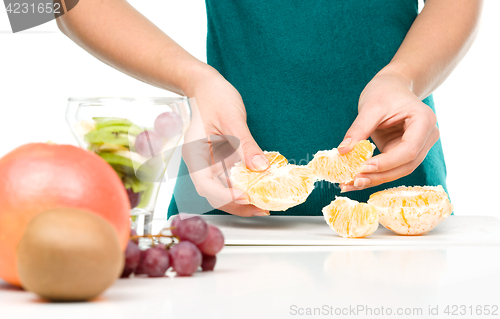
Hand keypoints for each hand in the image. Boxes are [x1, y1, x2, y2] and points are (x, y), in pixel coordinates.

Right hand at [181, 67, 270, 216]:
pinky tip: (260, 189)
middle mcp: (201, 163)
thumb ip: (245, 144)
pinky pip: (232, 179)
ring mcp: (210, 164)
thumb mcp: (231, 118)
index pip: (204, 183)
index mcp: (194, 153)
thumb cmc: (213, 97)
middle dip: (236, 204)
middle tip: (260, 207)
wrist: (207, 87)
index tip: (243, 195)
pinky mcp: (221, 162)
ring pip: (223, 190)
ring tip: (263, 204)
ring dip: (242, 200)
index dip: (222, 194)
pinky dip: (245, 186)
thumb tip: (260, 167)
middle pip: (214, 193)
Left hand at [338, 70, 439, 191]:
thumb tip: (343, 151)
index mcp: (424, 121)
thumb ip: (359, 129)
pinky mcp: (404, 154)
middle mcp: (427, 138)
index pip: (409, 150)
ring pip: (398, 171)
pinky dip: (372, 175)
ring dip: (374, 180)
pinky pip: (390, 168)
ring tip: (349, 184)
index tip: (363, 167)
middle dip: (378, 176)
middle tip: (352, 181)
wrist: (393, 87)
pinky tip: (354, 180)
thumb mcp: (370, 106)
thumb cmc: (385, 91)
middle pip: (406, 165)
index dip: (387, 162)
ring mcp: (418, 148)